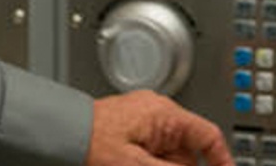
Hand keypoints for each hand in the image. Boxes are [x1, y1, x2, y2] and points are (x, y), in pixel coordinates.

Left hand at [87, 91, 233, 165]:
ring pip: (168, 156)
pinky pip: (151, 154)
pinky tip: (130, 164)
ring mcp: (142, 122)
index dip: (222, 161)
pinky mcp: (129, 133)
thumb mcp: (136, 165)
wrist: (54, 135)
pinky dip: (150, 164)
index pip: (209, 137)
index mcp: (165, 114)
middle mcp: (157, 114)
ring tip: (131, 163)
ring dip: (161, 165)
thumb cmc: (87, 142)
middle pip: (187, 153)